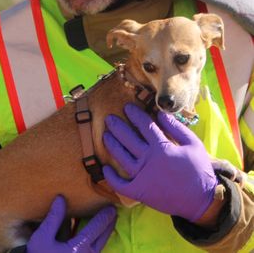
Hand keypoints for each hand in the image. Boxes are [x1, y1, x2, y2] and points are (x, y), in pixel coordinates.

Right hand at [27, 196, 115, 252]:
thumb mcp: (43, 236)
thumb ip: (54, 217)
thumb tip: (61, 198)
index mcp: (78, 248)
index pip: (95, 229)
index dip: (103, 217)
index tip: (111, 207)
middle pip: (102, 238)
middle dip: (109, 224)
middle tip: (114, 213)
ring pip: (100, 245)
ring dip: (105, 233)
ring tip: (108, 222)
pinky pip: (95, 250)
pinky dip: (98, 240)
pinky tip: (97, 236)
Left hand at [102, 103, 216, 221]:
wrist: (202, 200)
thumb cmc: (199, 170)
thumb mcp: (194, 145)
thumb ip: (177, 128)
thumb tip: (161, 113)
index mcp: (162, 148)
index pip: (144, 126)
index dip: (135, 115)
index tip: (127, 107)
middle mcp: (149, 160)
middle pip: (128, 139)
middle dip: (117, 126)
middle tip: (109, 118)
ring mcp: (142, 176)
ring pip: (121, 157)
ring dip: (112, 145)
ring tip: (106, 135)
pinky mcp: (139, 191)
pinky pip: (120, 184)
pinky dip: (111, 177)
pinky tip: (106, 168)